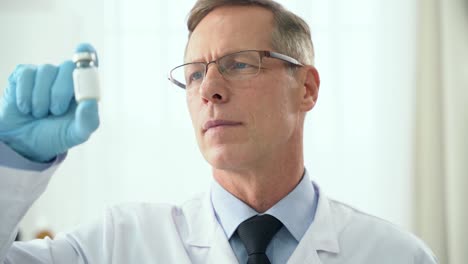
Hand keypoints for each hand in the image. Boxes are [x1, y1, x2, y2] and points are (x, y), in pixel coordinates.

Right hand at [0, 44, 99, 161]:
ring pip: (46, 70)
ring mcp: (45, 74)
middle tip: (55, 111)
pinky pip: (26, 75)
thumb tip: (90, 102)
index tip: (82, 49)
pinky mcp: (24, 75)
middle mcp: (66, 76)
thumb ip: (88, 120)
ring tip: (40, 114)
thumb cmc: (56, 135)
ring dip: (42, 98)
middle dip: (61, 91)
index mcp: (83, 87)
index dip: (87, 53)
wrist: (25, 144)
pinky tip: (26, 108)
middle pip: (68, 66)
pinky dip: (25, 96)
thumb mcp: (77, 134)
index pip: (90, 62)